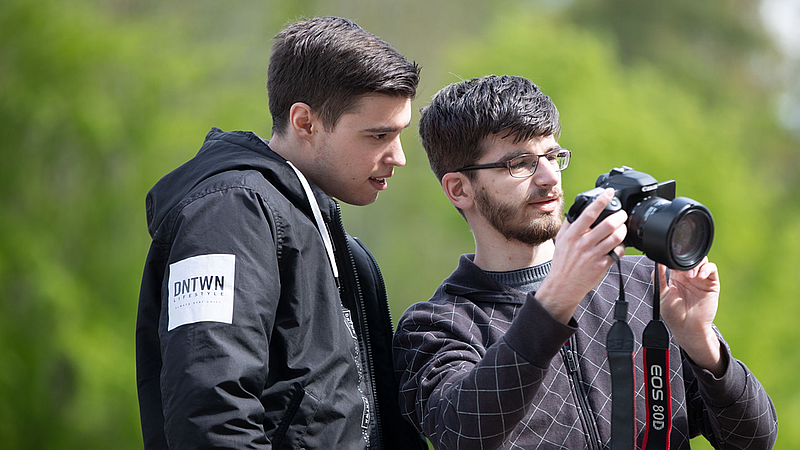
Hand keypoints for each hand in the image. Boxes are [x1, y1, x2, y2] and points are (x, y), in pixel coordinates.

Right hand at [537, 188, 627, 322]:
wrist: (563, 286)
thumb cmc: (563, 262)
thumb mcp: (560, 240)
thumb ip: (569, 224)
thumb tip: (578, 208)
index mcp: (572, 235)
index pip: (588, 214)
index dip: (600, 201)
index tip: (609, 192)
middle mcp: (583, 244)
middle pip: (607, 225)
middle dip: (620, 216)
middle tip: (622, 213)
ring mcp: (593, 255)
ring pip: (616, 238)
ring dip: (623, 230)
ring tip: (622, 228)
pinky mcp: (602, 266)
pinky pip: (618, 252)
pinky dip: (622, 246)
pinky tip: (619, 245)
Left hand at [656, 258, 724, 375]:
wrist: (687, 327)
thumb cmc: (673, 314)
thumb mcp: (661, 294)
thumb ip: (658, 278)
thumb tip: (657, 263)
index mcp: (677, 277)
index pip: (678, 260)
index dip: (675, 259)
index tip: (670, 262)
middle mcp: (689, 276)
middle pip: (691, 258)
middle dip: (686, 260)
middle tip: (680, 269)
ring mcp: (701, 279)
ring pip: (702, 261)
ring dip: (696, 264)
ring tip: (689, 275)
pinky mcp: (712, 284)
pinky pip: (712, 270)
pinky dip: (707, 269)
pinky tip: (698, 277)